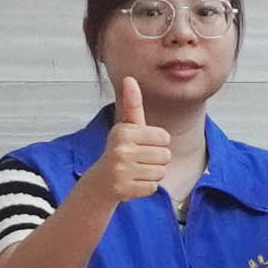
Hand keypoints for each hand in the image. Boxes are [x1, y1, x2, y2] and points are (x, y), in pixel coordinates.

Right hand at [94, 74, 177, 203]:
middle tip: (138, 160)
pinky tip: (133, 183)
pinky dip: (146, 187)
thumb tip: (130, 78)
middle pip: (166, 156)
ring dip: (152, 174)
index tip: (141, 145)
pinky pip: (153, 187)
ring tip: (136, 170)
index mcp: (124, 131)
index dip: (157, 143)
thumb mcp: (126, 126)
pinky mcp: (124, 189)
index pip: (165, 138)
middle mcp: (121, 149)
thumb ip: (132, 104)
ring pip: (161, 172)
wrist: (101, 181)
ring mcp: (122, 170)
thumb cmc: (120, 150)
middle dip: (156, 160)